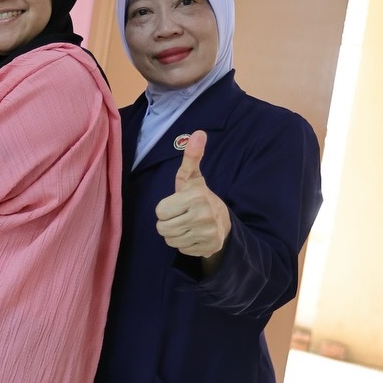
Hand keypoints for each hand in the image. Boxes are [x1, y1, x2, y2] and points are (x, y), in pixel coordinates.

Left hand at [154, 132, 230, 259]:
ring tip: (185, 225)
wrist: (222, 221)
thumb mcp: (191, 177)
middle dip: (167, 223)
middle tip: (179, 216)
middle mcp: (202, 216)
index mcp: (195, 197)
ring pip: (170, 240)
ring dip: (174, 234)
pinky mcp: (208, 248)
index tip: (176, 204)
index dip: (165, 208)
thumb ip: (191, 156)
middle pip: (163, 228)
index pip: (160, 211)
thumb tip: (199, 133)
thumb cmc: (198, 196)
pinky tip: (193, 235)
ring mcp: (207, 234)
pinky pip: (182, 250)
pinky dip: (184, 244)